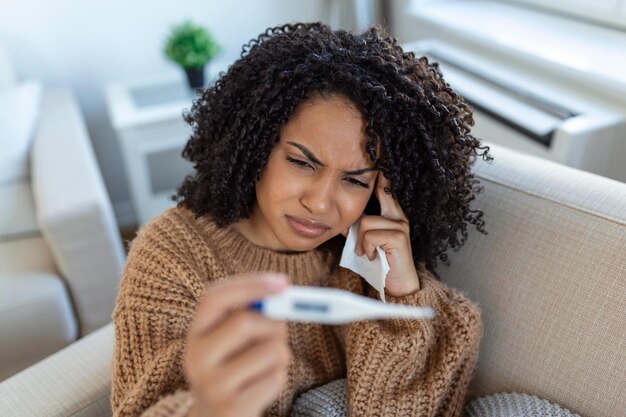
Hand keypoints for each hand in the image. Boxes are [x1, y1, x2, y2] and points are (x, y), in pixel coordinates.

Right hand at [184, 273, 290, 416]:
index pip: (214, 297)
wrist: (215, 416)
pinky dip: (278, 378)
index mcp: (196, 331)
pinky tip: (261, 386)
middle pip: (245, 322)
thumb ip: (254, 312)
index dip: (250, 285)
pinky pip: (275, 379)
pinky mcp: (231, 407)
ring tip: (266, 365)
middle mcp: (195, 357)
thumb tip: (283, 291)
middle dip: (273, 324)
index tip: (284, 282)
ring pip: (270, 350)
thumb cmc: (235, 364)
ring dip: (281, 354)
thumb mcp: (233, 336)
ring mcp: (211, 385)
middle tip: (276, 334)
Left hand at [346, 173, 419, 296]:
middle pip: (370, 202)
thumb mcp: (366, 242)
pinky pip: (370, 235)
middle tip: (357, 239)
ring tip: (366, 253)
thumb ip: (358, 229)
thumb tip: (341, 221)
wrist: (397, 288)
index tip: (376, 160)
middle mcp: (398, 216)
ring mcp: (400, 225)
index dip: (379, 175)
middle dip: (358, 218)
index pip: (384, 188)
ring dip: (360, 241)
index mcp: (391, 214)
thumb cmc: (380, 264)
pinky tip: (372, 257)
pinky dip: (366, 248)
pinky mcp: (399, 238)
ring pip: (365, 222)